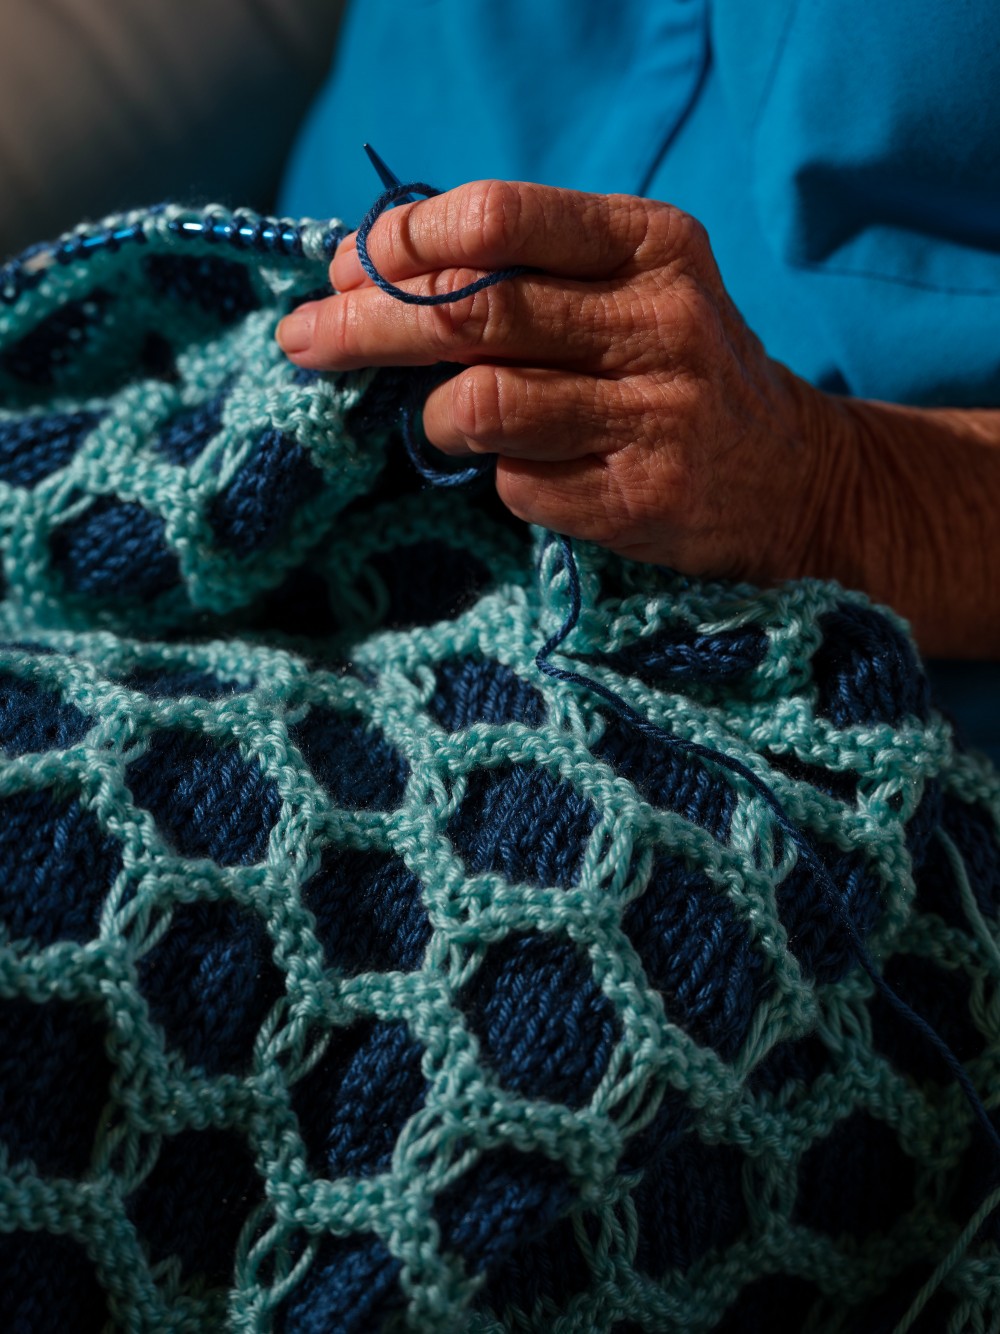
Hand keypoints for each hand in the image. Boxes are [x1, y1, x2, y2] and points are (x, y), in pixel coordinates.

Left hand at [275, 180, 845, 583]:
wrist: (794, 475)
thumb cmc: (677, 370)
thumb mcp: (630, 289)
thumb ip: (528, 270)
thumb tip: (371, 272)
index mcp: (652, 245)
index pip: (500, 219)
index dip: (403, 243)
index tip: (348, 268)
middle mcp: (661, 322)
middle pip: (471, 315)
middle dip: (365, 327)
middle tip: (303, 339)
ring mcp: (657, 416)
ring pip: (481, 407)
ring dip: (433, 417)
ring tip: (438, 422)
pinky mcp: (642, 500)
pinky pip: (518, 485)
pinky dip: (498, 477)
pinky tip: (531, 470)